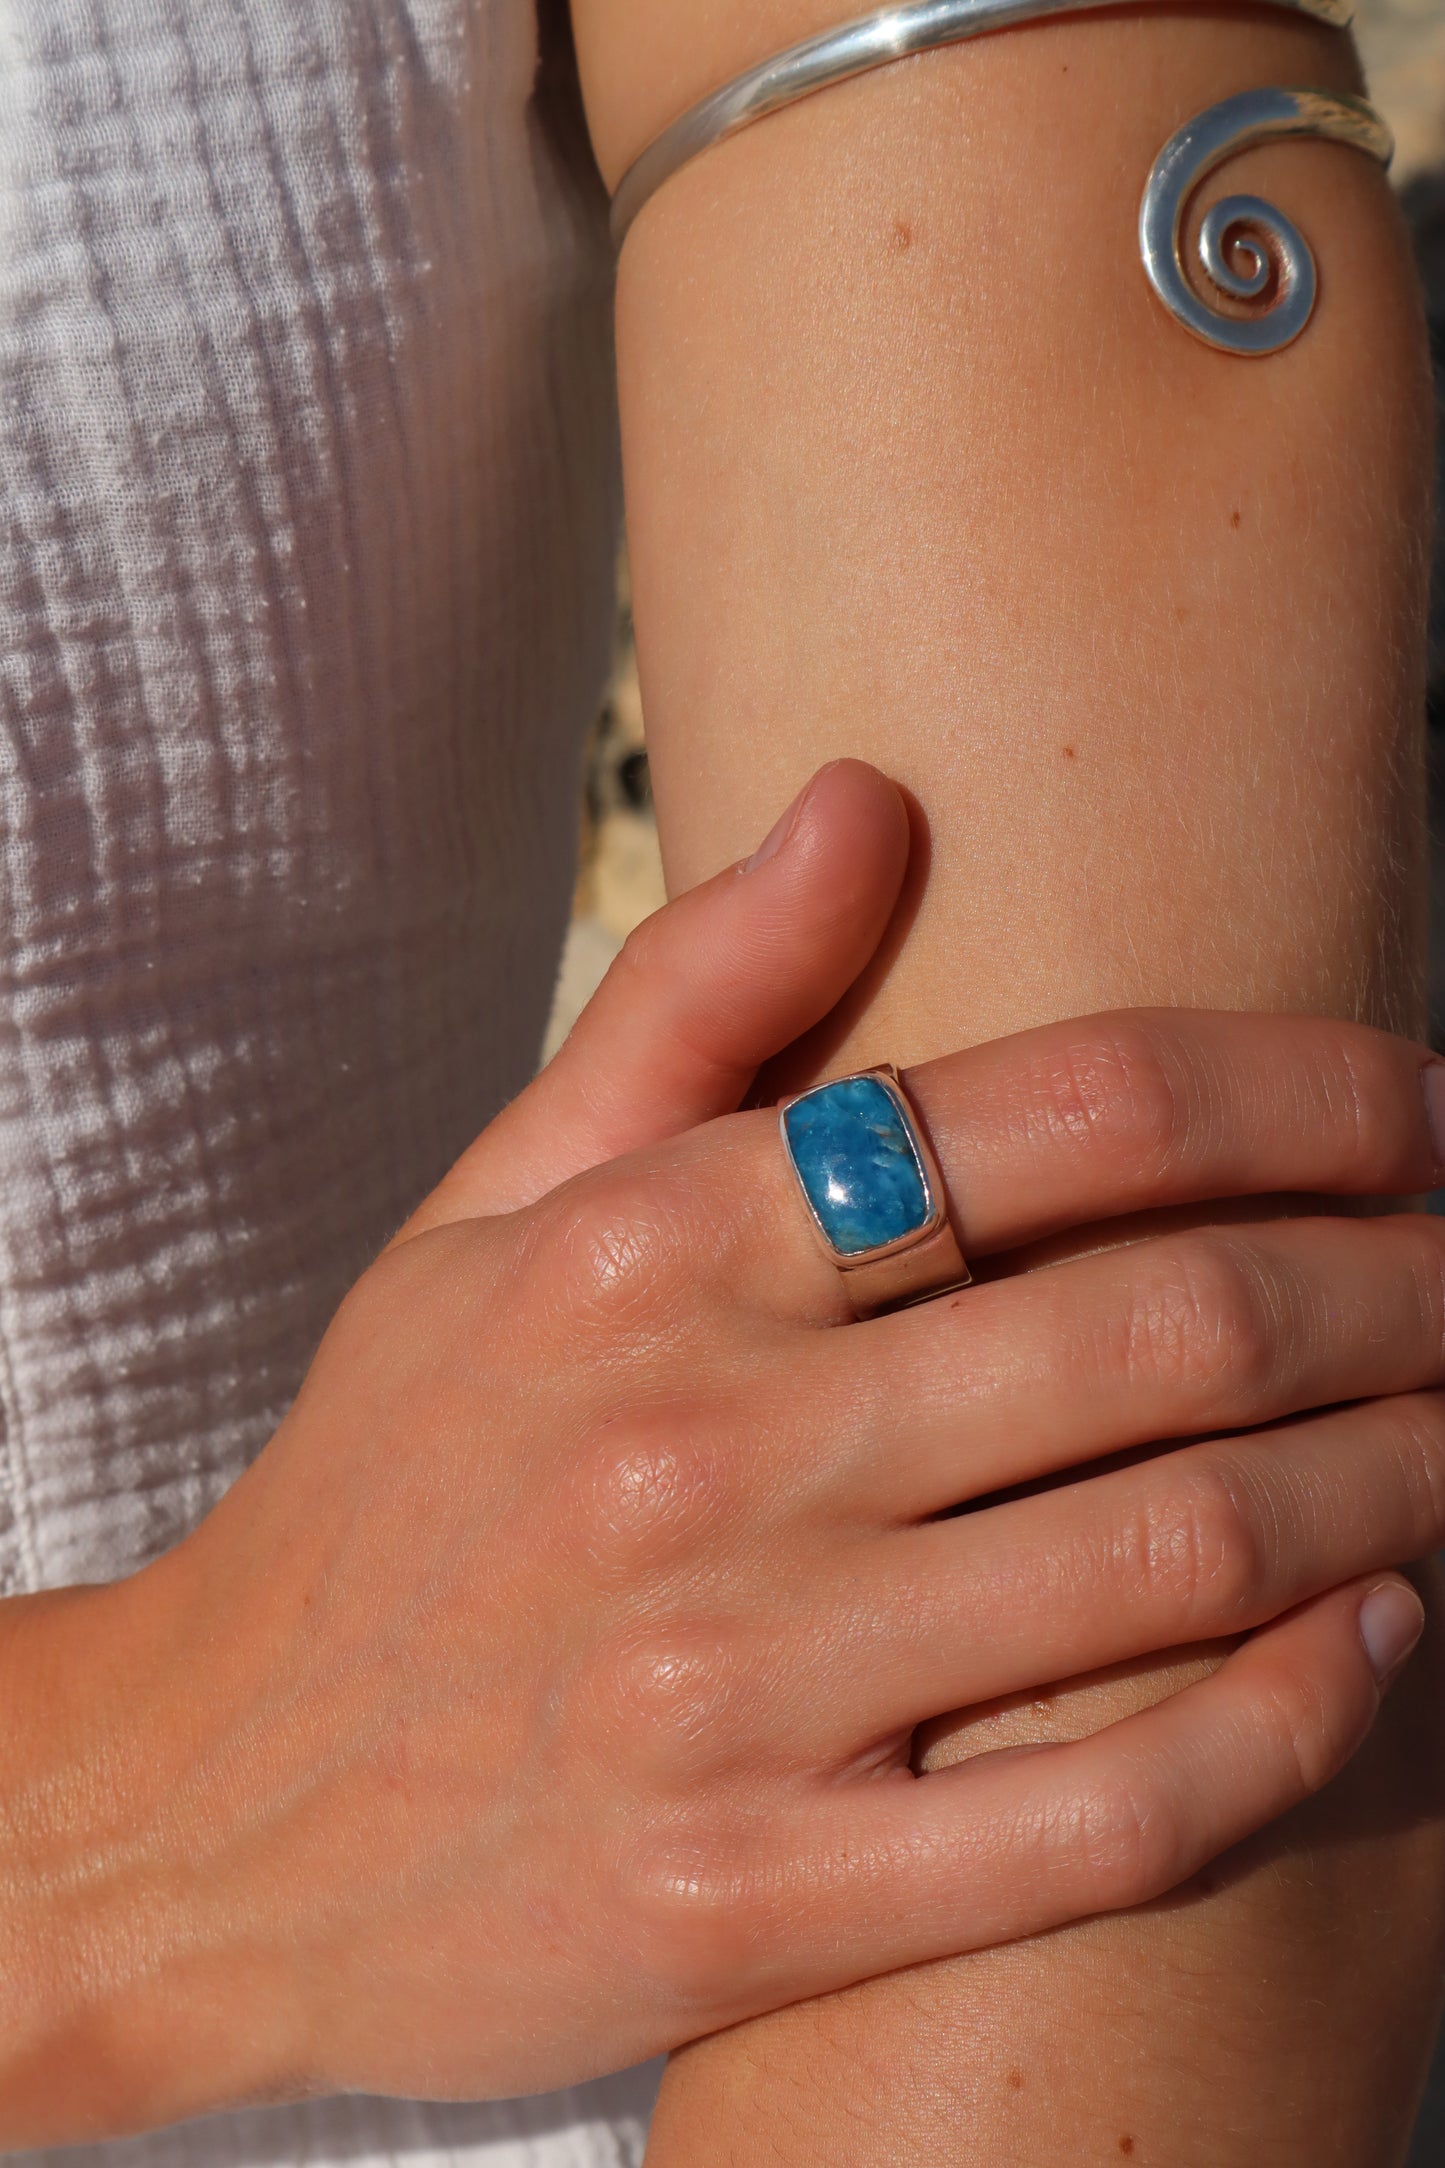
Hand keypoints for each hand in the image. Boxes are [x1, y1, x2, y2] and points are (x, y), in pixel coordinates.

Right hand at [10, 764, 1442, 2144]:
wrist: (214, 1807)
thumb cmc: (389, 1486)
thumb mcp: (489, 1211)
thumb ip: (689, 1002)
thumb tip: (872, 794)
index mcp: (645, 1249)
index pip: (1059, 1110)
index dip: (1301, 1090)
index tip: (1422, 1105)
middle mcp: (697, 1449)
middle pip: (1165, 1321)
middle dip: (1398, 1282)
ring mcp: (730, 1688)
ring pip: (1178, 1549)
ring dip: (1395, 1477)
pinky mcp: (753, 1900)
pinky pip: (1108, 1815)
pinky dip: (1290, 1717)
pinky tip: (1383, 1638)